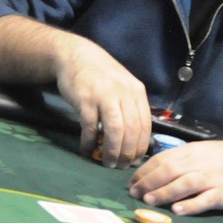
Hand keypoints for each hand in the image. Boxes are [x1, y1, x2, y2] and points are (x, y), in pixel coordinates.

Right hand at [53, 39, 150, 168]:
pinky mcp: (85, 99)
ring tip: (108, 163)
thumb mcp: (124, 86)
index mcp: (137, 91)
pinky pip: (90, 127)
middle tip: (121, 167)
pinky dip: (89, 142)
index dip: (141, 146)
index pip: (145, 124)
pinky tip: (87, 150)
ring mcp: (104, 95)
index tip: (136, 161)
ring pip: (115, 130)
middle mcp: (124, 93)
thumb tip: (137, 139)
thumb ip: (131, 107)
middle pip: (132, 130)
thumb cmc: (102, 75)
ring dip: (112, 151)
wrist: (76, 55)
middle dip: (128, 153)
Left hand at [128, 139, 222, 214]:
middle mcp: (200, 163)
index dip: (145, 171)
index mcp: (192, 151)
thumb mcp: (200, 151)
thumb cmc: (222, 158)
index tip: (132, 182)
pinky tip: (178, 210)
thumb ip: (179, 159)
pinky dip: (190, 205)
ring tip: (149, 200)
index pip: (163, 159)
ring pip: (185, 184)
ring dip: (165, 192)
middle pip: (170, 170)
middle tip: (134, 193)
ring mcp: (212, 178)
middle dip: (149, 182)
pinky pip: (205, 200)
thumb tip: (151, 172)